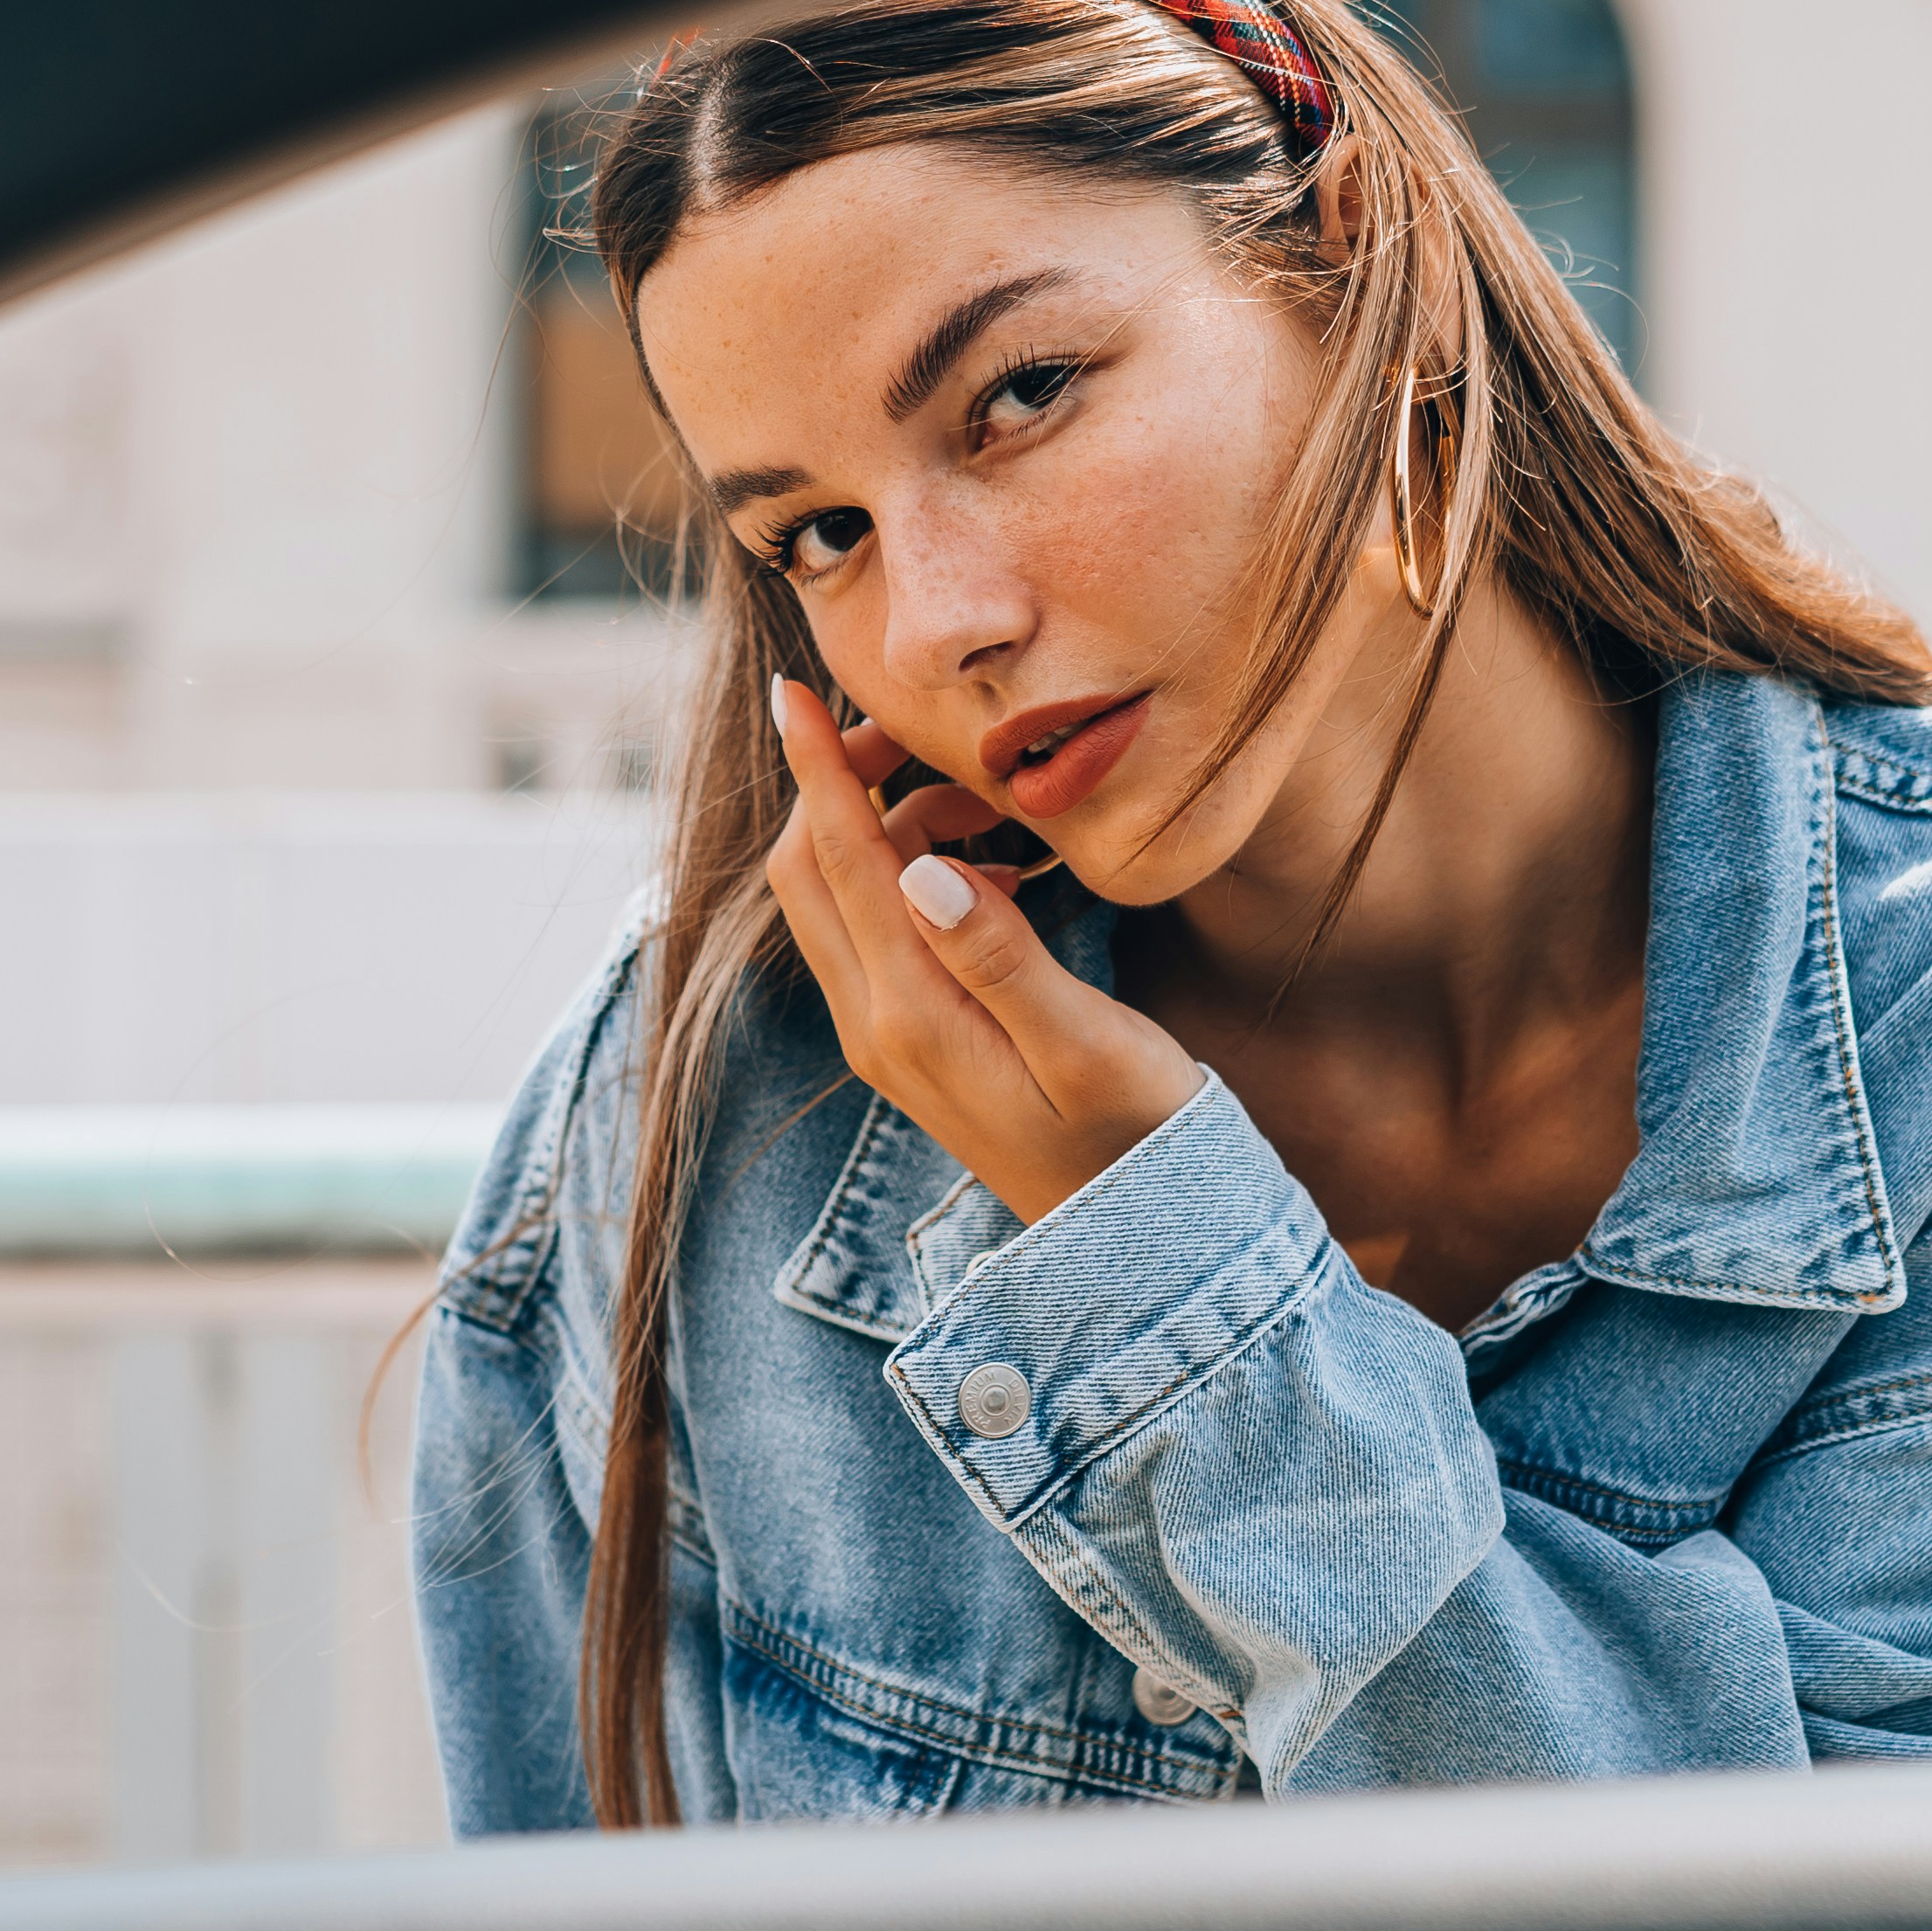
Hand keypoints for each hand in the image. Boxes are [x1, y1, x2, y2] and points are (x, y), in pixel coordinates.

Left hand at [761, 674, 1205, 1222]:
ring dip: (875, 830)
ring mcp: (883, 1041)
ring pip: (835, 902)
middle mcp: (876, 1027)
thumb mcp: (1087, 1045)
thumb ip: (1000, 957)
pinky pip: (869, 937)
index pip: (840, 862)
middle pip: (811, 873)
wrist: (1133, 1240)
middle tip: (912, 734)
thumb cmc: (1136, 1137)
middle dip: (840, 786)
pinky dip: (898, 878)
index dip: (819, 770)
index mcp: (913, 1015)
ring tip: (975, 807)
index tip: (796, 691)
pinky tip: (981, 872)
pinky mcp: (906, 1046)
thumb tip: (916, 866)